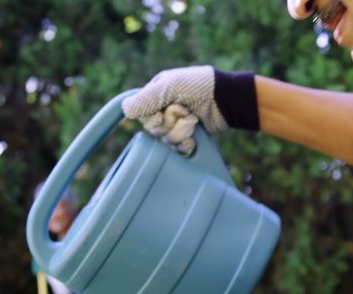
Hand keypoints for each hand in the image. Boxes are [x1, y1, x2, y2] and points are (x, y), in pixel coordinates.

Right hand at [122, 65, 258, 153]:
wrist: (227, 101)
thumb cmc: (200, 86)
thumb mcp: (170, 86)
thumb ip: (147, 98)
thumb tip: (125, 110)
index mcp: (157, 91)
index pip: (141, 110)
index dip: (150, 116)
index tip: (161, 115)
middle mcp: (164, 107)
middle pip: (152, 127)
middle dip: (168, 123)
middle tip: (184, 113)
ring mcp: (177, 122)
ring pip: (164, 138)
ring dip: (179, 131)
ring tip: (193, 121)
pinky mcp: (188, 135)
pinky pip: (176, 146)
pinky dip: (185, 142)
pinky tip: (194, 135)